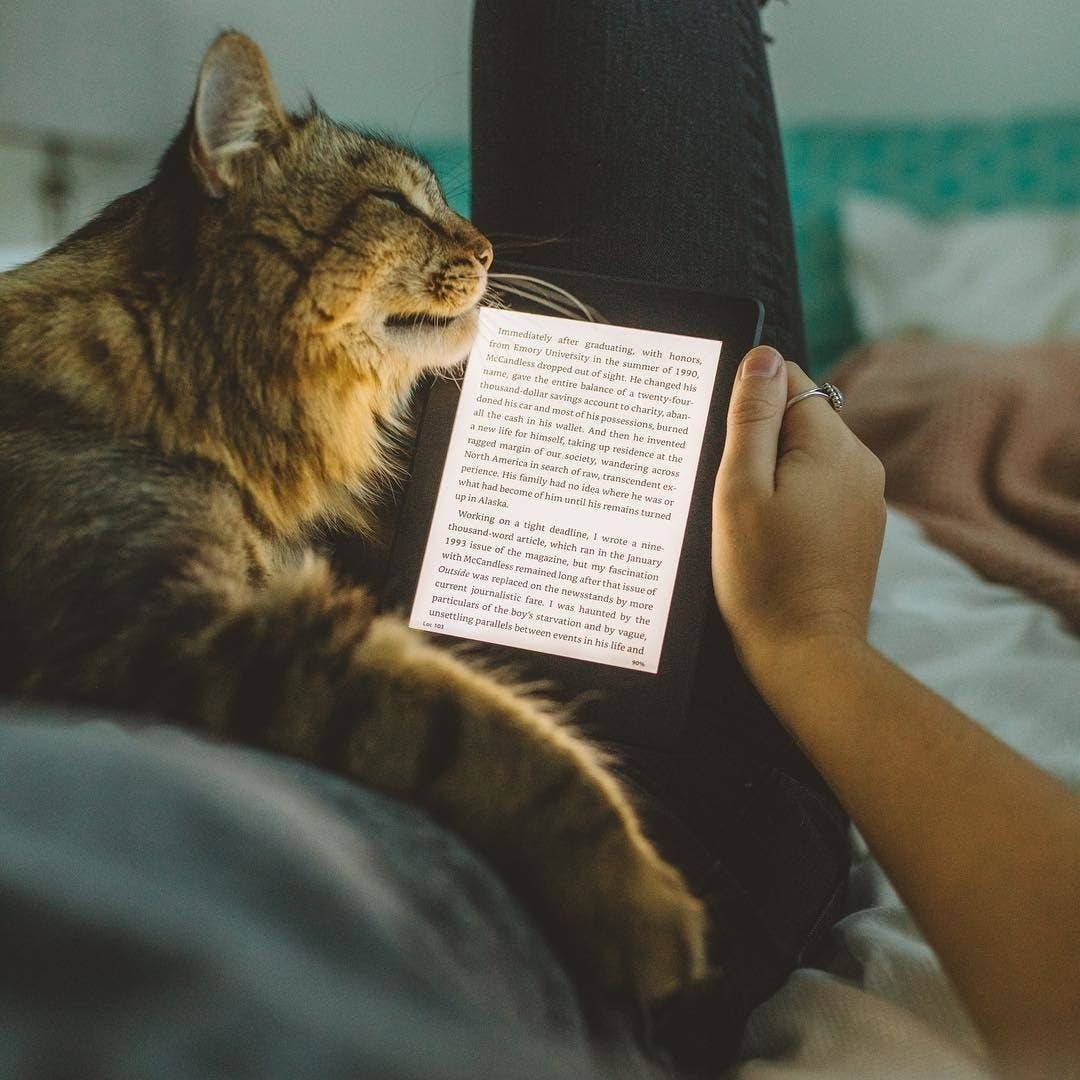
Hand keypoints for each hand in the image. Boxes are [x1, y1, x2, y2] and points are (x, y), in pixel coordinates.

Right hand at [711, 346, 885, 680]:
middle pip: (799, 417)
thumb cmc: (762, 577)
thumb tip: (761, 356)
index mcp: (834, 447)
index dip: (746, 403)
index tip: (720, 444)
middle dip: (757, 440)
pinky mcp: (858, 527)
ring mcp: (865, 498)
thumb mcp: (739, 491)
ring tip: (744, 517)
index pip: (788, 381)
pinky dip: (790, 499)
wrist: (805, 654)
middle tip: (726, 489)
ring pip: (806, 454)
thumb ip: (751, 418)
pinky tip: (767, 535)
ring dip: (772, 472)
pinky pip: (818, 488)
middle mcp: (861, 464)